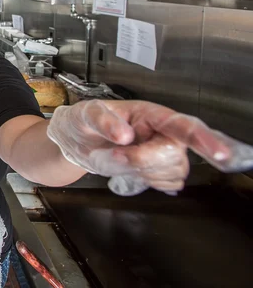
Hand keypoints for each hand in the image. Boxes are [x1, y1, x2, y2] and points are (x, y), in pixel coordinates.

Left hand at [47, 100, 252, 195]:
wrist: (77, 141)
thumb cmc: (83, 121)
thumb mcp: (85, 114)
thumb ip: (102, 120)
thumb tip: (124, 134)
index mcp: (148, 113)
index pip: (180, 124)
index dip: (202, 139)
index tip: (219, 153)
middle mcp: (161, 131)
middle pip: (175, 154)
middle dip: (145, 160)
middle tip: (116, 155)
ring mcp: (162, 150)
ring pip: (173, 170)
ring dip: (145, 171)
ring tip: (120, 159)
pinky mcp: (158, 167)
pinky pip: (168, 182)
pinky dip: (149, 181)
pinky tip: (132, 170)